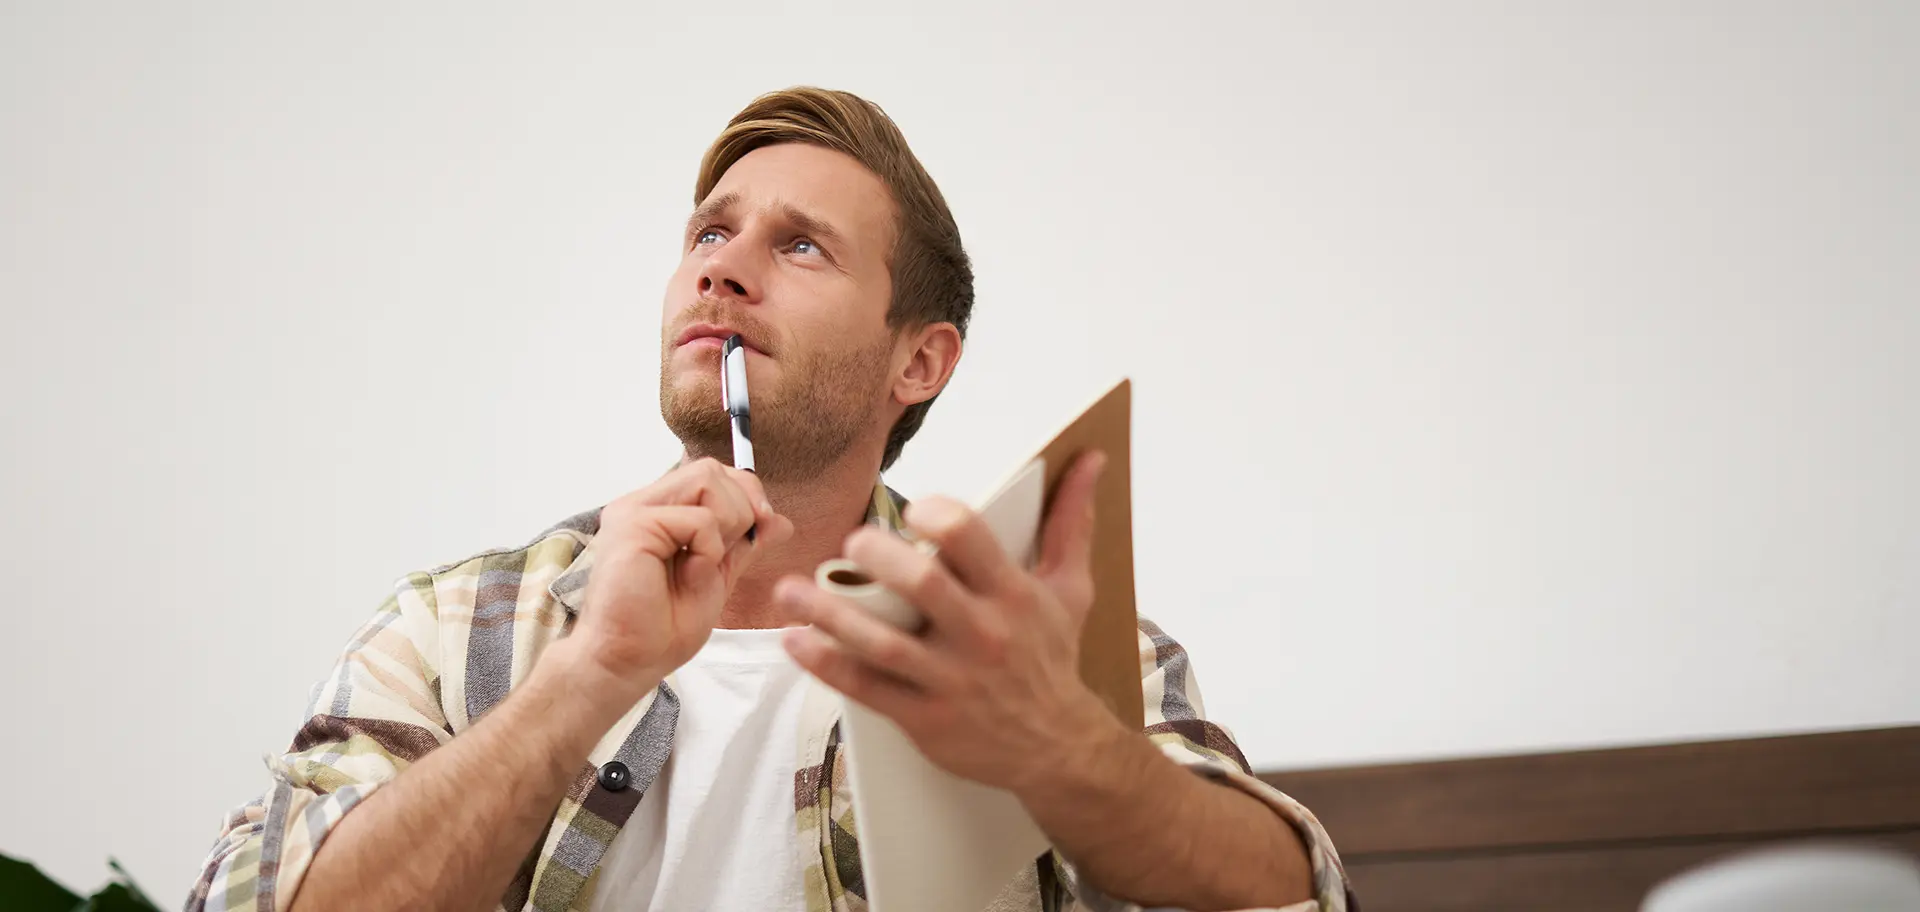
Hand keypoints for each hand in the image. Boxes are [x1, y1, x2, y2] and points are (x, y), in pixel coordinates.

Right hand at [568, 458, 793, 698]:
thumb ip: (744, 544)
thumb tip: (780, 521)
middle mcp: (642, 504)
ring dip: (726, 524)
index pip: (713, 473)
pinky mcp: (633, 526)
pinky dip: (710, 550)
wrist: (629, 661)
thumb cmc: (662, 627)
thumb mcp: (717, 577)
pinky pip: (700, 519)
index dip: (746, 494)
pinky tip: (690, 574)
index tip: (760, 529)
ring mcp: (634, 511)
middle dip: (741, 509)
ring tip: (703, 564)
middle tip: (725, 555)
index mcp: (659, 511)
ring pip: (708, 479)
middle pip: (713, 469)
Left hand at [778, 450, 1116, 794]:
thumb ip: (1070, 522)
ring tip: (790, 591)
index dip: (934, 515)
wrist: (1059, 748)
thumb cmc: (1052, 660)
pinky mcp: (926, 718)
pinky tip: (797, 641)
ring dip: (828, 613)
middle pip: (920, 585)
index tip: (912, 509)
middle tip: (851, 545)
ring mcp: (951, 679)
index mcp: (1013, 594)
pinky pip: (867, 688)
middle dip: (876, 557)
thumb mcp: (1070, 588)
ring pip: (881, 642)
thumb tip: (1090, 458)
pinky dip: (826, 664)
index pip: (969, 537)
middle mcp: (982, 635)